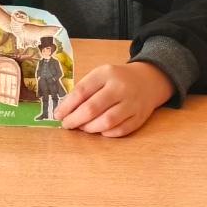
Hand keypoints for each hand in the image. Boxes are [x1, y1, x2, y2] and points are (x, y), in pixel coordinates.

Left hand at [54, 61, 172, 137]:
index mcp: (106, 74)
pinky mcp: (140, 117)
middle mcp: (120, 87)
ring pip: (106, 122)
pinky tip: (100, 130)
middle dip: (75, 120)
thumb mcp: (100, 75)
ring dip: (90, 128)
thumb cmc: (116, 79)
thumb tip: (64, 111)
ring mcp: (132, 103)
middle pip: (92, 108)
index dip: (67, 106)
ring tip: (83, 128)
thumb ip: (84, 90)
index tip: (58, 115)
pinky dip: (107, 133)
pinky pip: (120, 130)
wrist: (147, 80)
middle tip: (67, 125)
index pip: (81, 91)